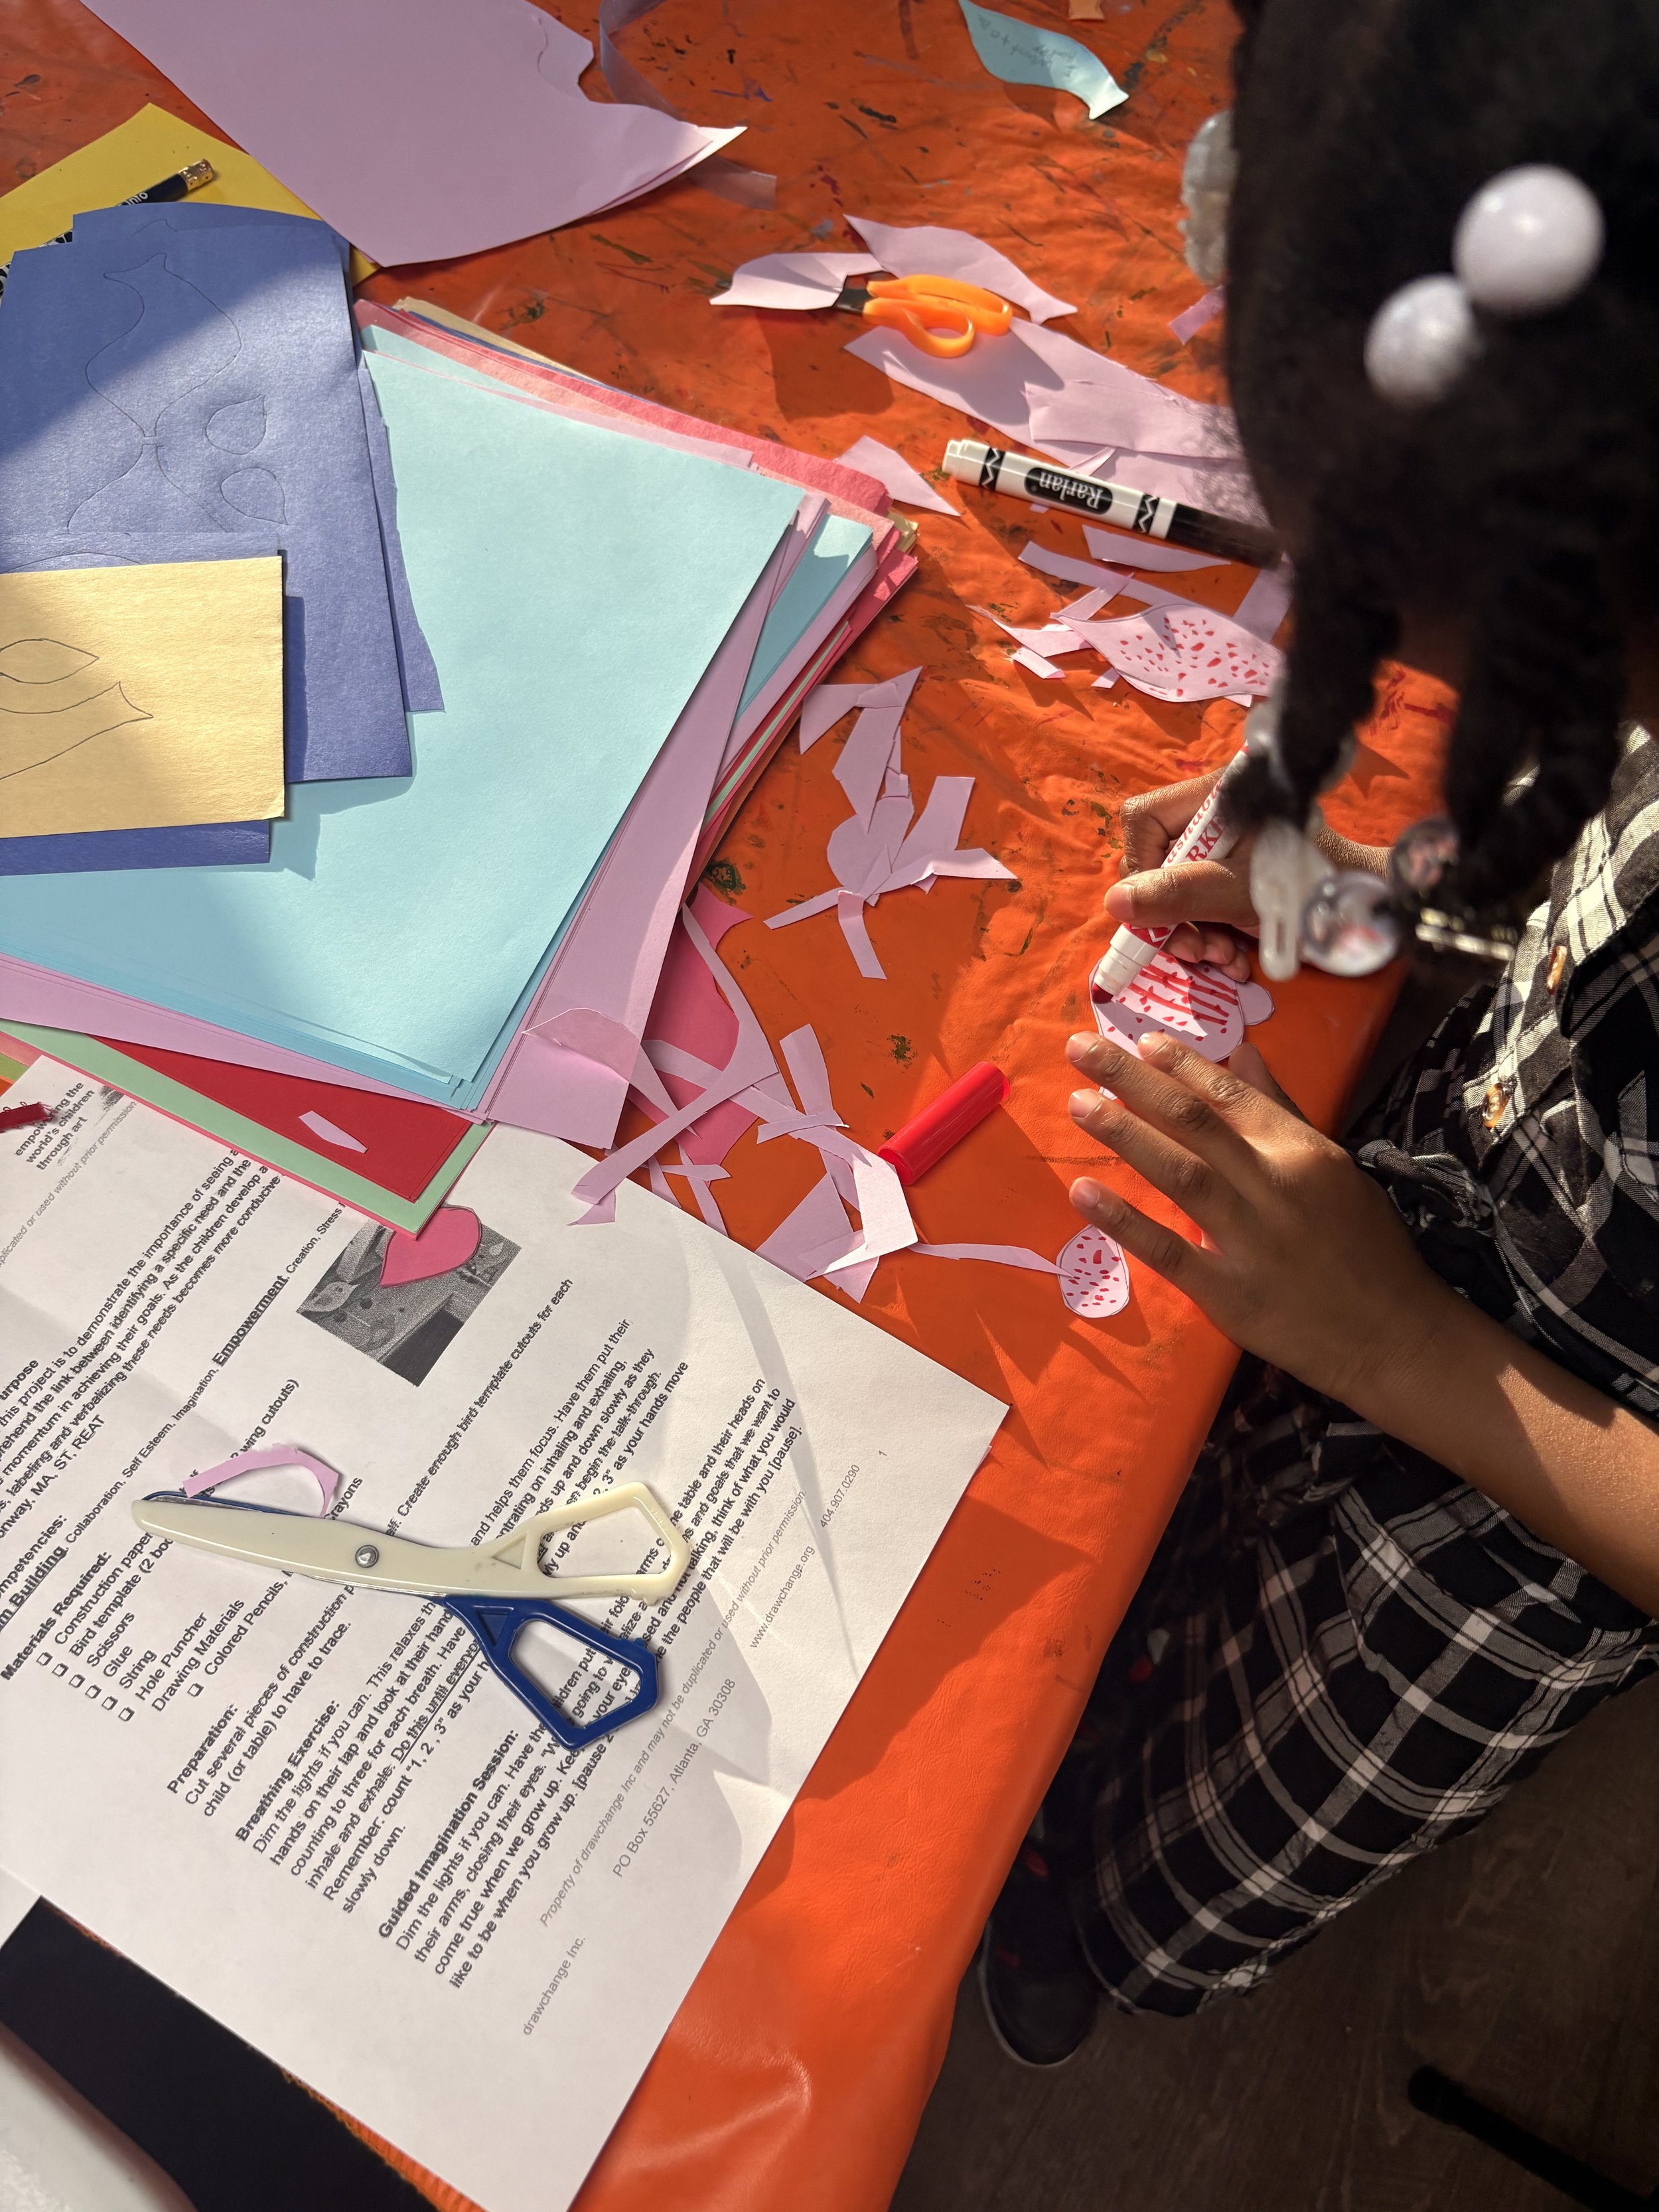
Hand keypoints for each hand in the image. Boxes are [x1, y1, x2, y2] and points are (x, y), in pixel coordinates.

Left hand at [1064, 1028, 1457, 1414]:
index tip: (1141, 1042)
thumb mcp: (1334, 1167)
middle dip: (1131, 1079)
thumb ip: (1280, 1111)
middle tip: (1080, 1049)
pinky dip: (1124, 1221)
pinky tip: (1083, 1193)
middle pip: (1193, 1121)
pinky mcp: (1228, 1293)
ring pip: (1178, 1173)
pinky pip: (1167, 1250)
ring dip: (1123, 1134)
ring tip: (1078, 1103)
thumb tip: (1242, 1051)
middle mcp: (1274, 1186)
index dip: (1180, 1065)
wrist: (1391, 1335)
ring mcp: (1249, 1240)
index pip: (1230, 1095)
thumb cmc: (1365, 1246)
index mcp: (1302, 1152)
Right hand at [1109, 773, 1392, 984]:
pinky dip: (1209, 933)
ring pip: (1174, 887)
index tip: (1157, 915)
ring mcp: (1222, 844)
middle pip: (1155, 860)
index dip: (1140, 870)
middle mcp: (1212, 814)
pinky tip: (1231, 956)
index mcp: (1212, 798)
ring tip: (1220, 959)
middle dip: (1168, 915)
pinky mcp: (1234, 871)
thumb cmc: (1307, 884)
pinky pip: (1199, 901)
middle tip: (1195, 951)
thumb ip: (1176, 895)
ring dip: (1190, 933)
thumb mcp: (1238, 892)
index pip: (1143, 820)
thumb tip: (1114, 903)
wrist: (1363, 905)